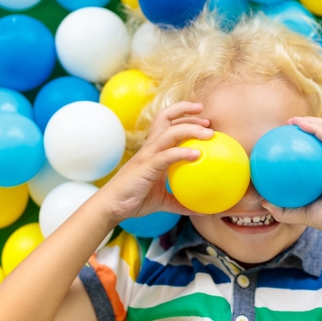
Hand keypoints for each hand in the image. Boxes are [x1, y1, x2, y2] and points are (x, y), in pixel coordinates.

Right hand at [96, 101, 212, 223]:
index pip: (168, 124)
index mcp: (154, 150)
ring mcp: (147, 155)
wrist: (112, 207)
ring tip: (209, 133)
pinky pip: (167, 155)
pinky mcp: (146, 166)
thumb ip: (181, 201)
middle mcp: (150, 147)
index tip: (204, 121)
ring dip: (190, 128)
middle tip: (207, 119)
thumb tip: (202, 210)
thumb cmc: (136, 200)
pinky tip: (198, 155)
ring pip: (169, 131)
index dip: (184, 117)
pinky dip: (182, 152)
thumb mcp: (164, 200)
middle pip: (165, 116)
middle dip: (185, 110)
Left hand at [260, 117, 321, 241]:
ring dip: (312, 121)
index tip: (290, 136)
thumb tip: (263, 203)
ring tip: (294, 120)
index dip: (310, 137)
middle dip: (311, 123)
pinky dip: (316, 128)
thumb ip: (284, 209)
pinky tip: (301, 124)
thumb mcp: (302, 214)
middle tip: (290, 124)